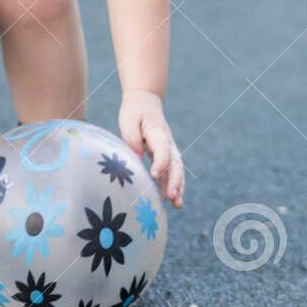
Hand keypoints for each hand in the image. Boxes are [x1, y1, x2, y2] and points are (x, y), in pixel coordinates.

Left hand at [119, 90, 183, 207]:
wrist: (146, 101)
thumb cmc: (135, 111)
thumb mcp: (129, 120)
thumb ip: (132, 138)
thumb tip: (136, 157)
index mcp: (158, 133)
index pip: (163, 149)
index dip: (160, 162)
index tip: (154, 175)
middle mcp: (168, 143)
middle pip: (175, 163)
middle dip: (174, 181)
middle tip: (171, 196)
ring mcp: (169, 150)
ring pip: (177, 170)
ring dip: (178, 187)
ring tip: (177, 204)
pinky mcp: (166, 156)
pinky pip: (173, 172)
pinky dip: (174, 186)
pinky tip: (173, 201)